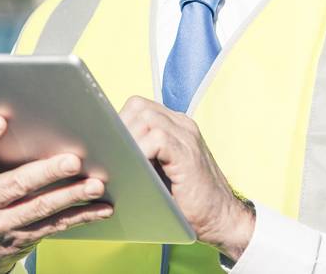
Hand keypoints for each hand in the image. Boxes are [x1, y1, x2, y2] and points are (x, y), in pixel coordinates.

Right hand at [0, 114, 112, 273]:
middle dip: (48, 172)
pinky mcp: (24, 238)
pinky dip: (82, 215)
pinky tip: (103, 208)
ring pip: (41, 207)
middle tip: (73, 160)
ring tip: (96, 185)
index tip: (1, 120)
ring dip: (72, 195)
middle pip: (17, 184)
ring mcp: (2, 224)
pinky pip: (57, 225)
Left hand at [119, 97, 254, 260]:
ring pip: (145, 117)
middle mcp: (182, 125)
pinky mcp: (188, 153)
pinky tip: (135, 167)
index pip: (138, 107)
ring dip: (126, 139)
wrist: (221, 217)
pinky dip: (140, 150)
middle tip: (110, 155)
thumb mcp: (161, 171)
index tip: (106, 146)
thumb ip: (143, 155)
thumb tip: (104, 152)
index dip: (118, 123)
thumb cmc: (187, 201)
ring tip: (119, 162)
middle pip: (138, 107)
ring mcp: (187, 136)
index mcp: (176, 126)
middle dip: (118, 129)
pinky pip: (157, 137)